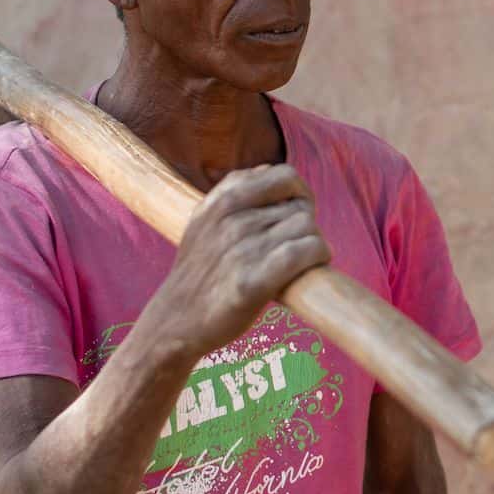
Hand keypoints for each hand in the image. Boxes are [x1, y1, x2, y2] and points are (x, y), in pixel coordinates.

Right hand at [148, 165, 330, 358]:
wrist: (174, 321)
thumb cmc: (199, 272)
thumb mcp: (204, 221)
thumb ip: (233, 193)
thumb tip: (272, 172)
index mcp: (221, 201)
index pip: (284, 176)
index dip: (299, 193)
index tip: (298, 211)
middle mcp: (230, 220)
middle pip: (299, 207)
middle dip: (305, 225)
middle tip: (294, 246)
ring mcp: (241, 249)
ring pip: (307, 228)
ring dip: (313, 243)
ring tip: (300, 260)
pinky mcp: (252, 282)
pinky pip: (305, 252)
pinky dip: (319, 255)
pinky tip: (315, 264)